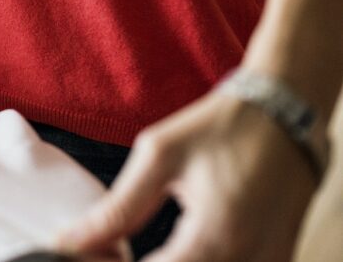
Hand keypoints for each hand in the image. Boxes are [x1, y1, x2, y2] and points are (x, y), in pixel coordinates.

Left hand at [57, 92, 317, 260]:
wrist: (285, 109)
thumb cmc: (222, 126)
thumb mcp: (160, 156)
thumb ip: (117, 209)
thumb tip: (70, 240)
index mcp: (215, 234)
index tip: (92, 252)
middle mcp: (248, 256)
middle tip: (111, 247)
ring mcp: (269, 259)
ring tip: (141, 245)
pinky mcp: (278, 255)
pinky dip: (200, 261)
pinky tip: (177, 247)